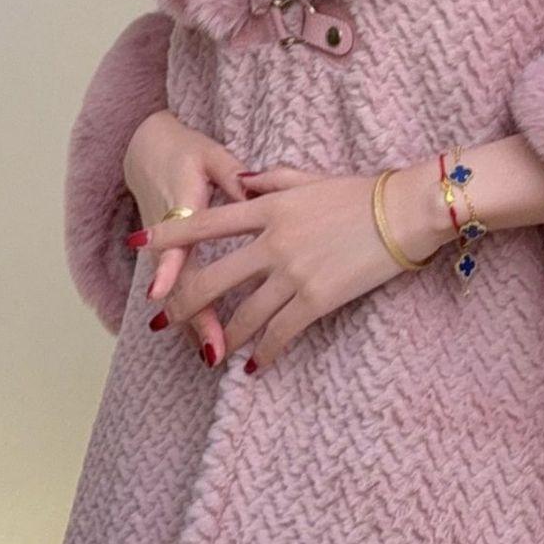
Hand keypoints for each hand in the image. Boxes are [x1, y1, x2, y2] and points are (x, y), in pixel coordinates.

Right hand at [122, 109, 251, 366]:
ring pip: (176, 292)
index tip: (163, 293)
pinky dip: (193, 314)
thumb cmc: (184, 151)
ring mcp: (164, 247)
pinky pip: (179, 288)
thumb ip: (232, 174)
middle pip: (176, 280)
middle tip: (213, 349)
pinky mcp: (167, 255)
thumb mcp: (210, 153)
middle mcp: (169, 231)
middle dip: (192, 316)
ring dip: (194, 323)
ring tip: (215, 355)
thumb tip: (254, 190)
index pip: (175, 237)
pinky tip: (210, 340)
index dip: (167, 267)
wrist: (145, 149)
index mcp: (181, 200)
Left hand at [130, 160, 450, 371]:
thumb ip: (270, 179)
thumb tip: (244, 180)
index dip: (168, 235)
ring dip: (222, 337)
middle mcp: (272, 242)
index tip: (138, 244)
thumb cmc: (361, 192)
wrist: (405, 212)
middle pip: (213, 277)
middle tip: (161, 321)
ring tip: (208, 353)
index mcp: (267, 207)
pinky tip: (254, 365)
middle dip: (182, 303)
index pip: (206, 222)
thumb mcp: (309, 177)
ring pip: (243, 314)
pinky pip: (281, 332)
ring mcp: (293, 273)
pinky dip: (264, 351)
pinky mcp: (317, 298)